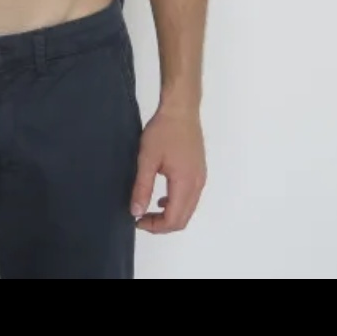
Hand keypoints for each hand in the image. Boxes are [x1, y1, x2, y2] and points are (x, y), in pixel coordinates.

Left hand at [130, 105, 206, 233]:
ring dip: (169, 215)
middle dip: (162, 224)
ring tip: (148, 209)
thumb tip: (136, 211)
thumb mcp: (147, 159)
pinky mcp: (199, 171)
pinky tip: (161, 197)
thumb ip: (142, 187)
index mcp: (185, 183)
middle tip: (141, 217)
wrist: (181, 109)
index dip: (154, 226)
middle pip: (183, 219)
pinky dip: (176, 204)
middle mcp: (197, 184)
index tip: (136, 220)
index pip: (173, 219)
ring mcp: (201, 178)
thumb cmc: (163, 131)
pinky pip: (190, 198)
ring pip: (188, 209)